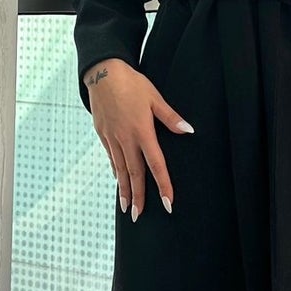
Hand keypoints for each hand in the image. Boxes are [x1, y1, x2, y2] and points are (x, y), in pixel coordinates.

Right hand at [82, 57, 194, 221]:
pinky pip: (112, 158)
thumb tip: (189, 130)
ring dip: (125, 190)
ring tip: (127, 208)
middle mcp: (126, 139)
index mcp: (142, 131)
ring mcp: (112, 138)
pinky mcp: (103, 134)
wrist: (102, 73)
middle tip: (139, 216)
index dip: (163, 185)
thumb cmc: (132, 83)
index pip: (155, 165)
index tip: (167, 203)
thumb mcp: (155, 98)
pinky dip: (117, 172)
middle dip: (138, 197)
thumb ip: (171, 117)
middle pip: (135, 174)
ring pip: (121, 170)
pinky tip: (119, 182)